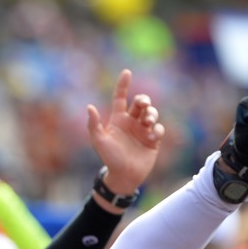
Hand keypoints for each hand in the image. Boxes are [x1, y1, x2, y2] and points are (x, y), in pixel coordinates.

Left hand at [86, 69, 164, 193]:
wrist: (123, 176)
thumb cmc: (109, 158)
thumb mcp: (99, 141)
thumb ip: (94, 125)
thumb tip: (89, 107)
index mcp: (118, 119)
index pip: (120, 97)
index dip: (123, 85)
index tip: (127, 72)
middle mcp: (131, 122)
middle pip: (141, 103)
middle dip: (144, 100)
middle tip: (143, 105)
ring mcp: (143, 130)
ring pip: (152, 113)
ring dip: (152, 114)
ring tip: (148, 122)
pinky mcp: (153, 140)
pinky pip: (159, 129)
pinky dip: (157, 130)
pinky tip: (152, 136)